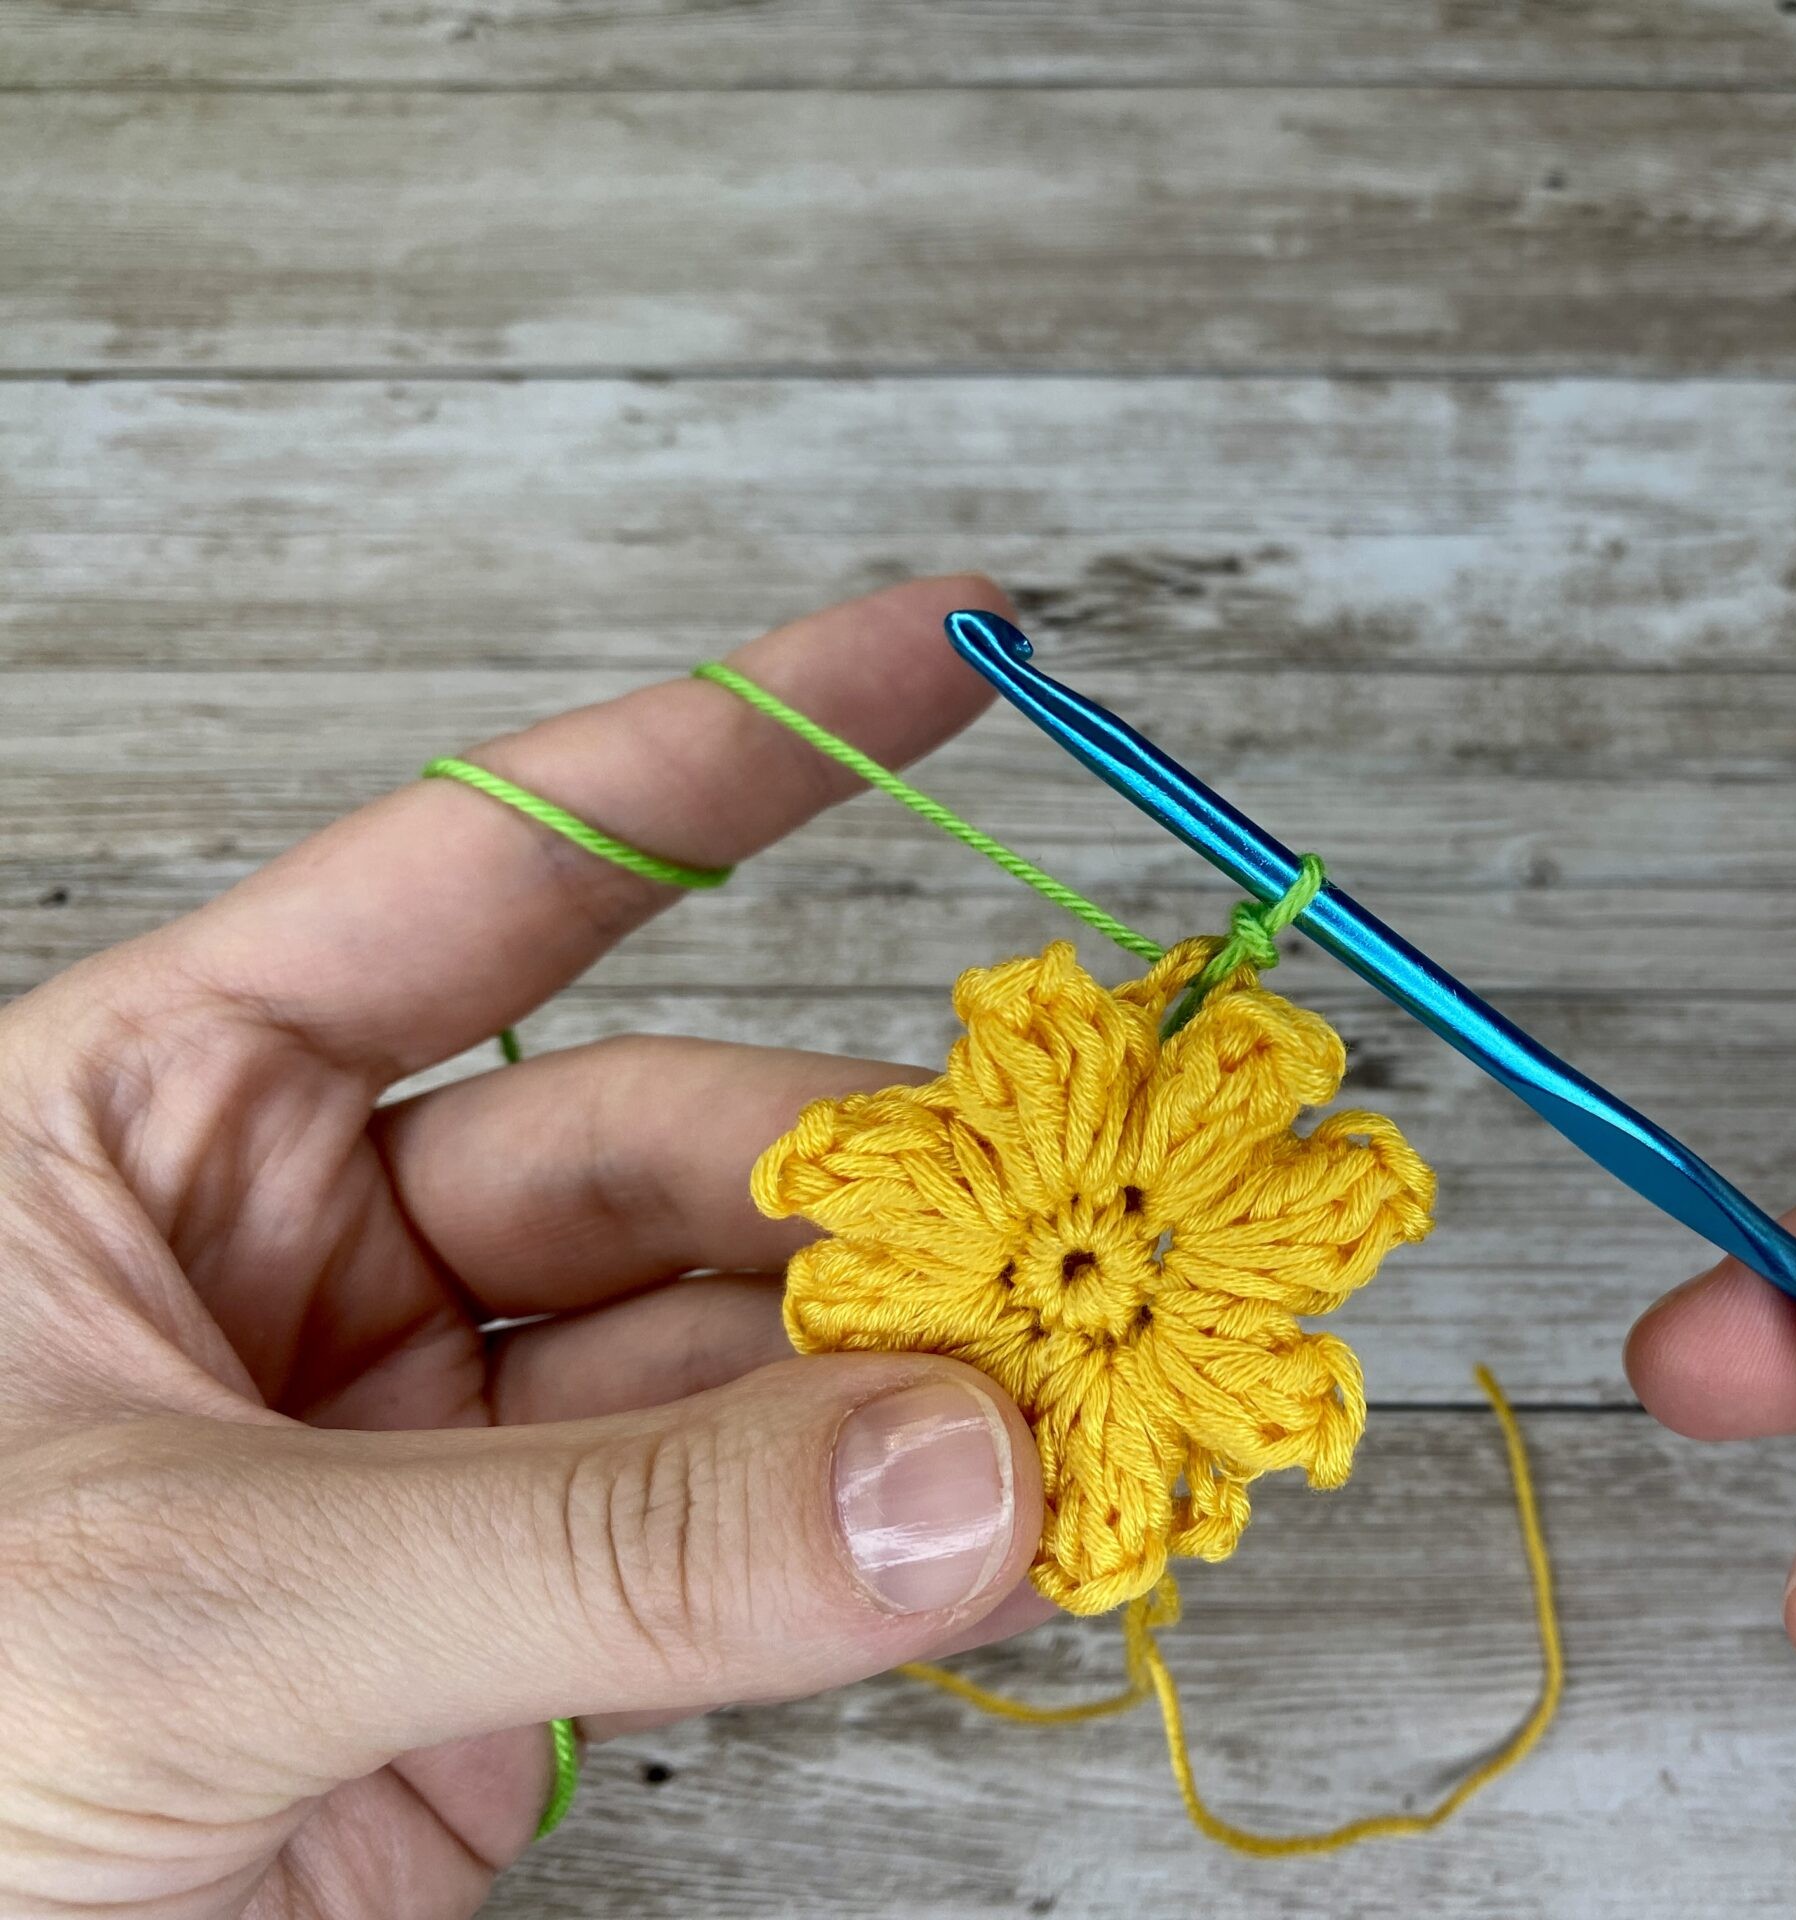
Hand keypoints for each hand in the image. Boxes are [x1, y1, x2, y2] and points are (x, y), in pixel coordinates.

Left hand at [0, 578, 1053, 1917]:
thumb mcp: (178, 1603)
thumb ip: (580, 1547)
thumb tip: (949, 1478)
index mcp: (154, 1125)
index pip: (491, 873)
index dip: (735, 751)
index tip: (957, 649)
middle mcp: (306, 1256)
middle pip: (672, 1147)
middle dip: (877, 1185)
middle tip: (1060, 1232)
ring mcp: (425, 1452)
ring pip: (738, 1353)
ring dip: (922, 1378)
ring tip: (1082, 1398)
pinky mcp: (512, 1636)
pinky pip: (746, 1550)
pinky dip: (899, 1546)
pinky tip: (1021, 1528)